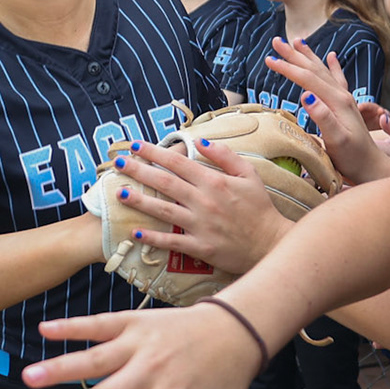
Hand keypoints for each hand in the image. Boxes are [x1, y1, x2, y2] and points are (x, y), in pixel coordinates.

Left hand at [106, 137, 291, 272]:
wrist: (271, 243)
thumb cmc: (259, 208)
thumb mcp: (249, 174)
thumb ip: (225, 156)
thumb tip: (200, 142)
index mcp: (213, 181)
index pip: (177, 162)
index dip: (154, 152)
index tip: (136, 145)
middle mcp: (203, 201)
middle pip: (165, 182)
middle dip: (139, 171)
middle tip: (118, 163)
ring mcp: (200, 225)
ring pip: (164, 211)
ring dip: (141, 201)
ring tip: (121, 194)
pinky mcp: (200, 246)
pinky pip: (172, 241)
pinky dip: (154, 238)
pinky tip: (137, 232)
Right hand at [263, 40, 386, 183]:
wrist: (371, 167)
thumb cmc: (352, 158)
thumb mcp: (336, 140)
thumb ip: (322, 117)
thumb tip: (305, 95)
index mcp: (337, 101)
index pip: (307, 79)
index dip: (287, 68)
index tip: (268, 59)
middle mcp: (341, 95)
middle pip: (314, 70)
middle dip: (294, 55)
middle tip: (276, 41)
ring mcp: (345, 99)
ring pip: (323, 71)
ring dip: (308, 56)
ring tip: (297, 41)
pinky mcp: (346, 105)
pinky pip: (337, 79)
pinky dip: (332, 66)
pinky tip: (332, 56)